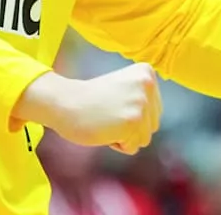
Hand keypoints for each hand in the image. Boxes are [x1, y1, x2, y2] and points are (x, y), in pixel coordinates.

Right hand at [15, 63, 161, 154]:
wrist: (65, 102)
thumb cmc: (91, 99)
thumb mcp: (125, 87)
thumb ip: (143, 98)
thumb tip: (155, 121)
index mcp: (146, 73)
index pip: (154, 111)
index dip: (131, 113)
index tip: (112, 102)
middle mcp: (147, 85)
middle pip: (152, 125)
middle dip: (130, 127)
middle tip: (108, 113)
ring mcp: (141, 103)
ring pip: (144, 138)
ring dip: (124, 136)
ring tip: (106, 120)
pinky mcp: (133, 121)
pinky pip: (132, 147)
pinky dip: (117, 144)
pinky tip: (104, 129)